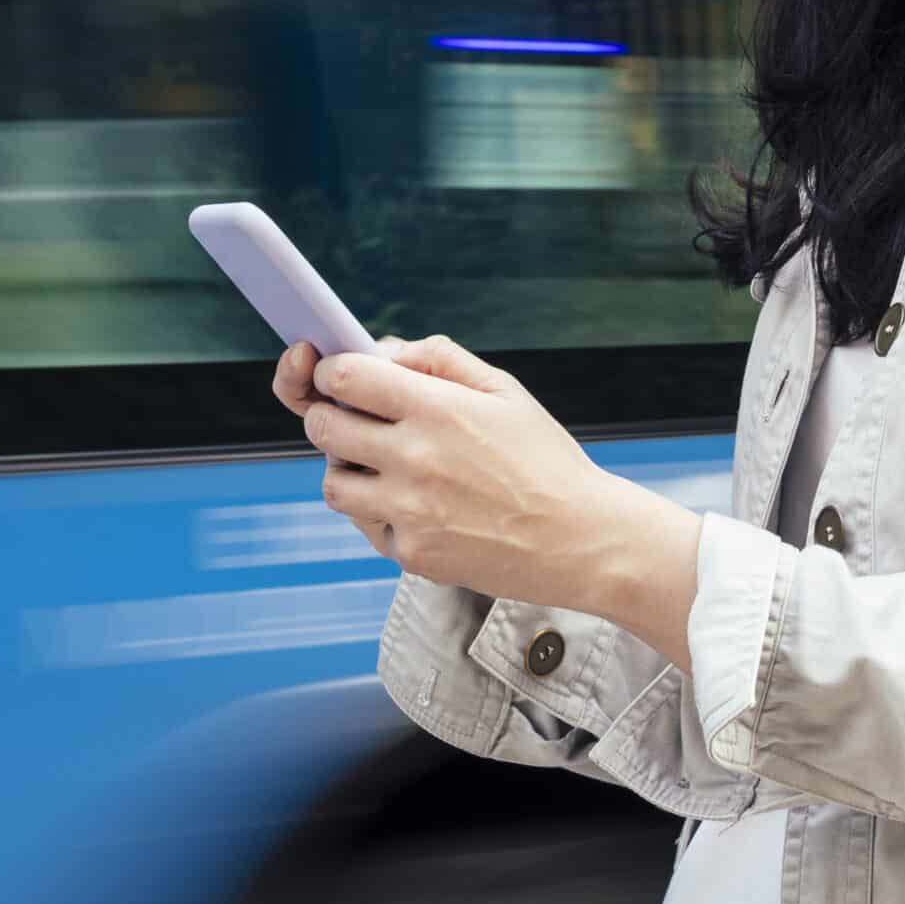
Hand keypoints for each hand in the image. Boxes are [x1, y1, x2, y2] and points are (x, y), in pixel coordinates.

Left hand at [268, 334, 700, 658]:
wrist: (581, 540)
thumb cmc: (545, 460)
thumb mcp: (505, 391)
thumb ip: (440, 358)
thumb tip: (384, 350)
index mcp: (438, 407)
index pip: (345, 377)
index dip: (332, 372)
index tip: (340, 378)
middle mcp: (416, 457)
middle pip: (323, 427)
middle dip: (330, 415)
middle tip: (354, 419)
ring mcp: (409, 509)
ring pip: (333, 480)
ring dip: (348, 467)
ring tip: (386, 465)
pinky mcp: (411, 553)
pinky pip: (366, 523)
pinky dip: (380, 512)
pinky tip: (419, 506)